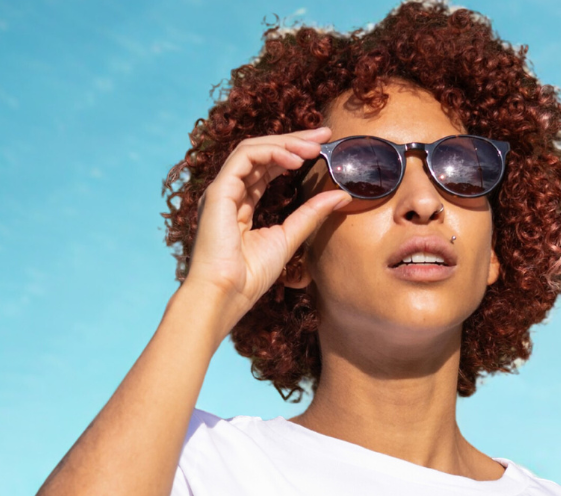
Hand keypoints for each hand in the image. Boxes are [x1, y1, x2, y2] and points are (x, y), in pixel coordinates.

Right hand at [182, 126, 351, 322]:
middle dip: (294, 140)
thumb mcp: (289, 239)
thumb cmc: (249, 277)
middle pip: (261, 154)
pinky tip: (295, 160)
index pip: (267, 169)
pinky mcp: (218, 191)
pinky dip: (271, 153)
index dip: (293, 154)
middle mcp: (229, 193)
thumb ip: (311, 215)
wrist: (225, 295)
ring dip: (285, 144)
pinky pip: (244, 157)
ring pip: (252, 149)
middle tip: (324, 134)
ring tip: (313, 147)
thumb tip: (342, 195)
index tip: (322, 147)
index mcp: (241, 205)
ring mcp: (221, 190)